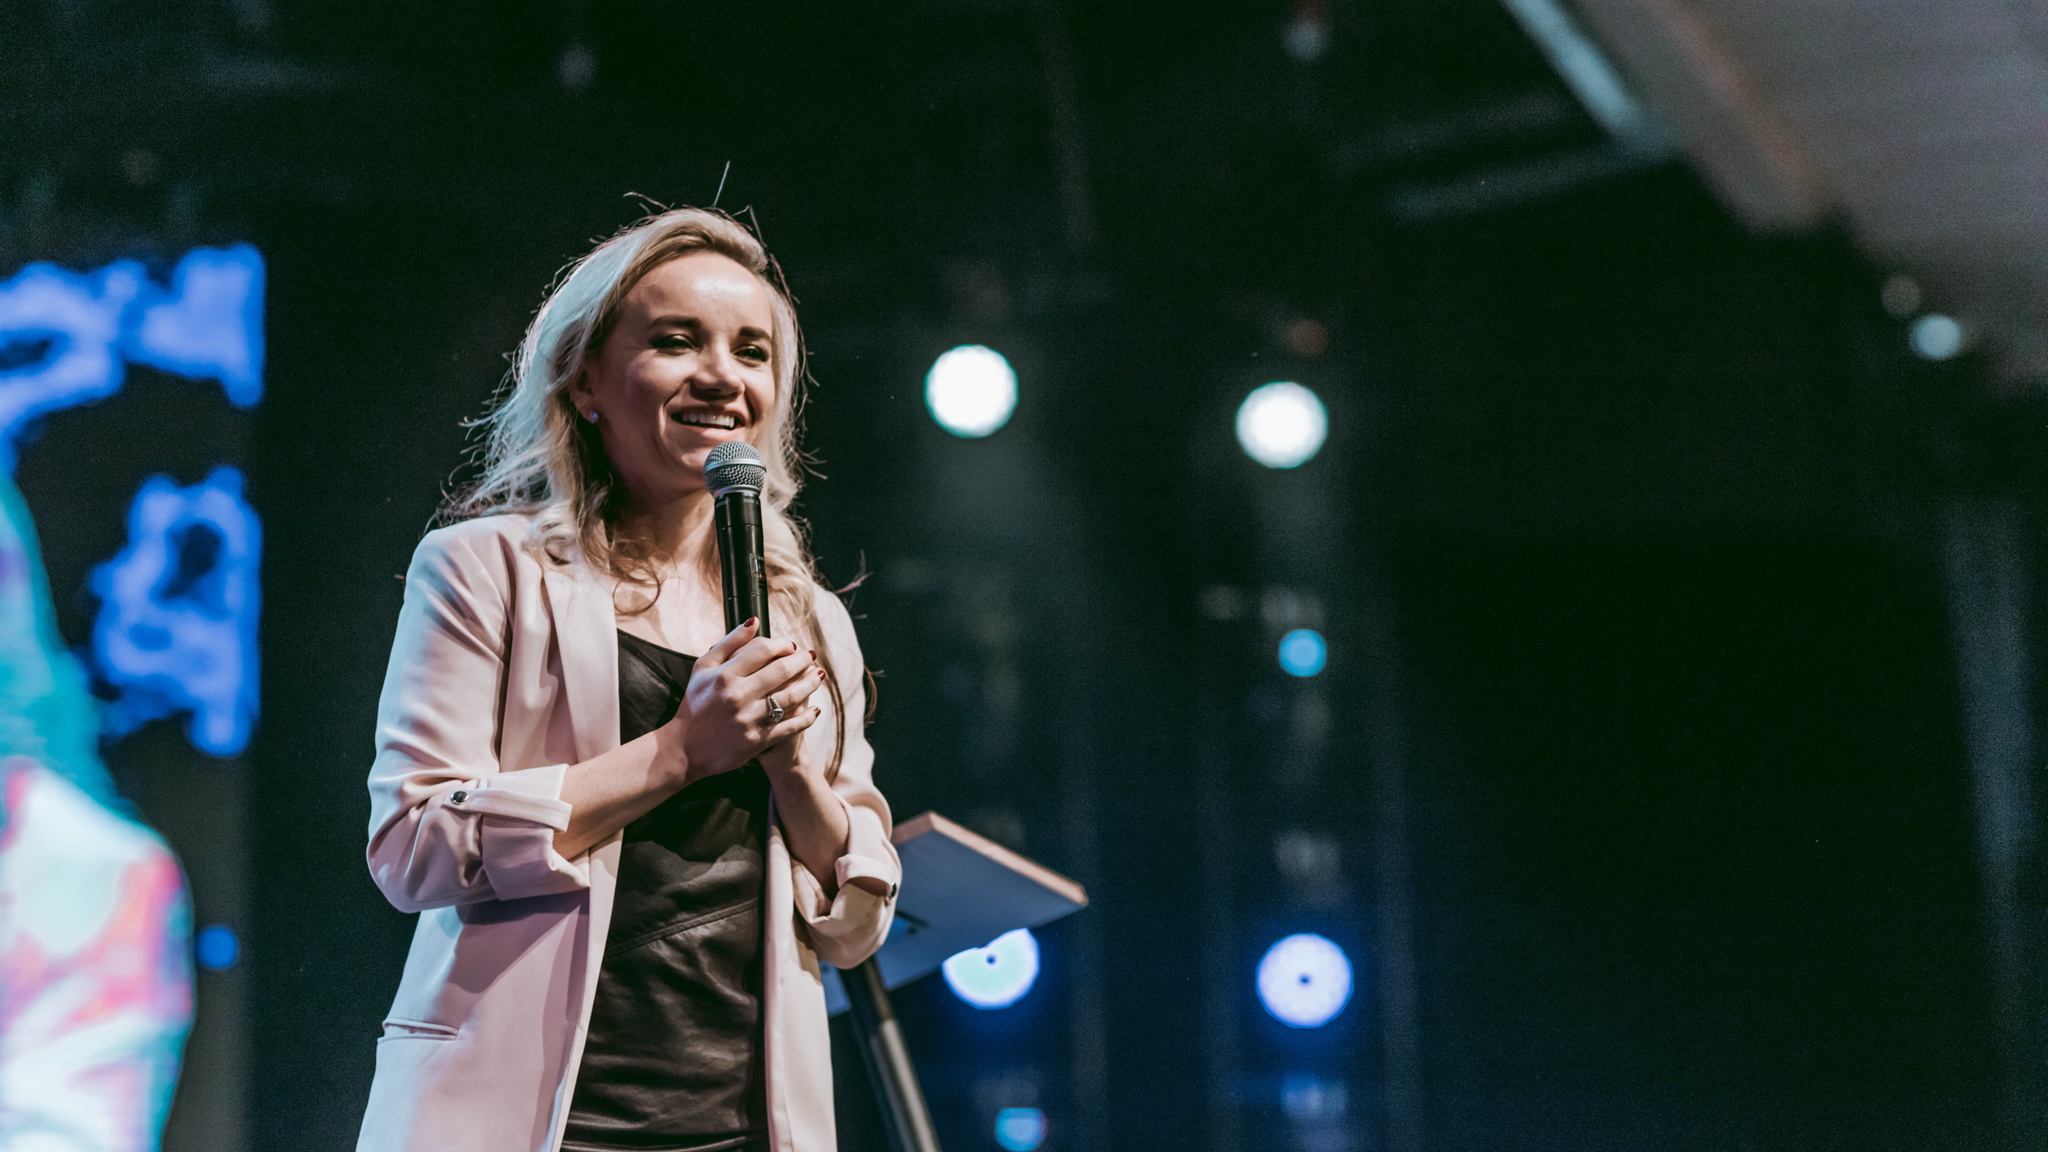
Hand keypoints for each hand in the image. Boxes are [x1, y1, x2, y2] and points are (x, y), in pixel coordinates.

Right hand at [673, 618, 825, 783]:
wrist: (685, 748)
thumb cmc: (695, 704)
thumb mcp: (703, 668)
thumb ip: (729, 643)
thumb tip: (754, 621)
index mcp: (724, 675)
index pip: (763, 650)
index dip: (783, 644)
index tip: (791, 645)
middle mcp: (737, 696)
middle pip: (781, 670)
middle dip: (802, 660)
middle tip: (811, 656)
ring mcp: (748, 720)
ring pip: (791, 697)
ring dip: (810, 684)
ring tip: (819, 675)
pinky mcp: (756, 741)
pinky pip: (790, 726)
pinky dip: (807, 717)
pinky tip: (815, 709)